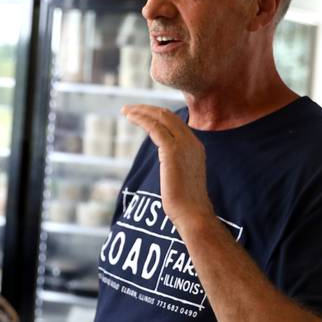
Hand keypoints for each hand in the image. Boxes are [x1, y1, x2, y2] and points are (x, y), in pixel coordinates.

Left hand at [122, 105, 214, 231]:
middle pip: (168, 115)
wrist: (192, 212)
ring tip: (126, 111)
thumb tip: (166, 163)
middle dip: (147, 109)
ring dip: (141, 111)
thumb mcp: (182, 177)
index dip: (158, 115)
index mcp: (195, 146)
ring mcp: (183, 144)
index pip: (175, 122)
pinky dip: (141, 119)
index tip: (142, 115)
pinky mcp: (171, 150)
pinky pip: (155, 127)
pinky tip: (130, 118)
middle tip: (129, 109)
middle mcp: (191, 141)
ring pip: (161, 117)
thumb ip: (175, 164)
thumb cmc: (185, 202)